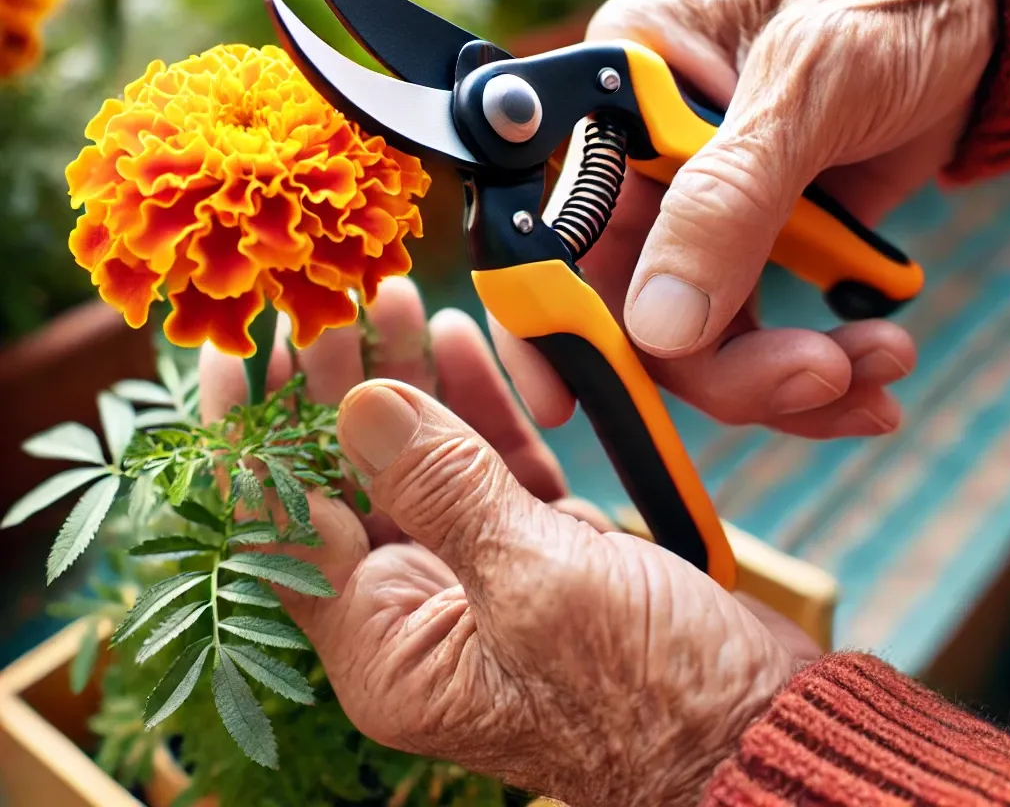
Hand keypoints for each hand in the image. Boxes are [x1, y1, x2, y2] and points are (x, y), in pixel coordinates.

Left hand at [199, 277, 819, 805]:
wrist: (755, 726)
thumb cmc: (650, 692)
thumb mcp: (534, 582)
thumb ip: (442, 489)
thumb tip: (361, 406)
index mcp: (385, 646)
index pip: (280, 526)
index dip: (249, 435)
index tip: (236, 349)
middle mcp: (415, 613)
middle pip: (349, 481)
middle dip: (338, 387)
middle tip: (334, 303)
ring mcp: (474, 575)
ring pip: (419, 461)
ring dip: (410, 383)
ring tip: (400, 300)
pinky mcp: (530, 549)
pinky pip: (484, 467)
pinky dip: (475, 406)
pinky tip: (461, 345)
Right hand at [494, 0, 996, 439]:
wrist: (983, 15)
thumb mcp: (809, 86)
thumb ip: (727, 202)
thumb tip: (657, 328)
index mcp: (613, 98)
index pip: (555, 224)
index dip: (550, 315)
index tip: (565, 399)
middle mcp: (637, 163)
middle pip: (626, 306)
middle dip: (718, 366)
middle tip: (817, 378)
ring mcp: (693, 214)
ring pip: (692, 340)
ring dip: (783, 377)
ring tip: (878, 365)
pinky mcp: (749, 249)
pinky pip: (750, 338)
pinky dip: (812, 369)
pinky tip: (870, 362)